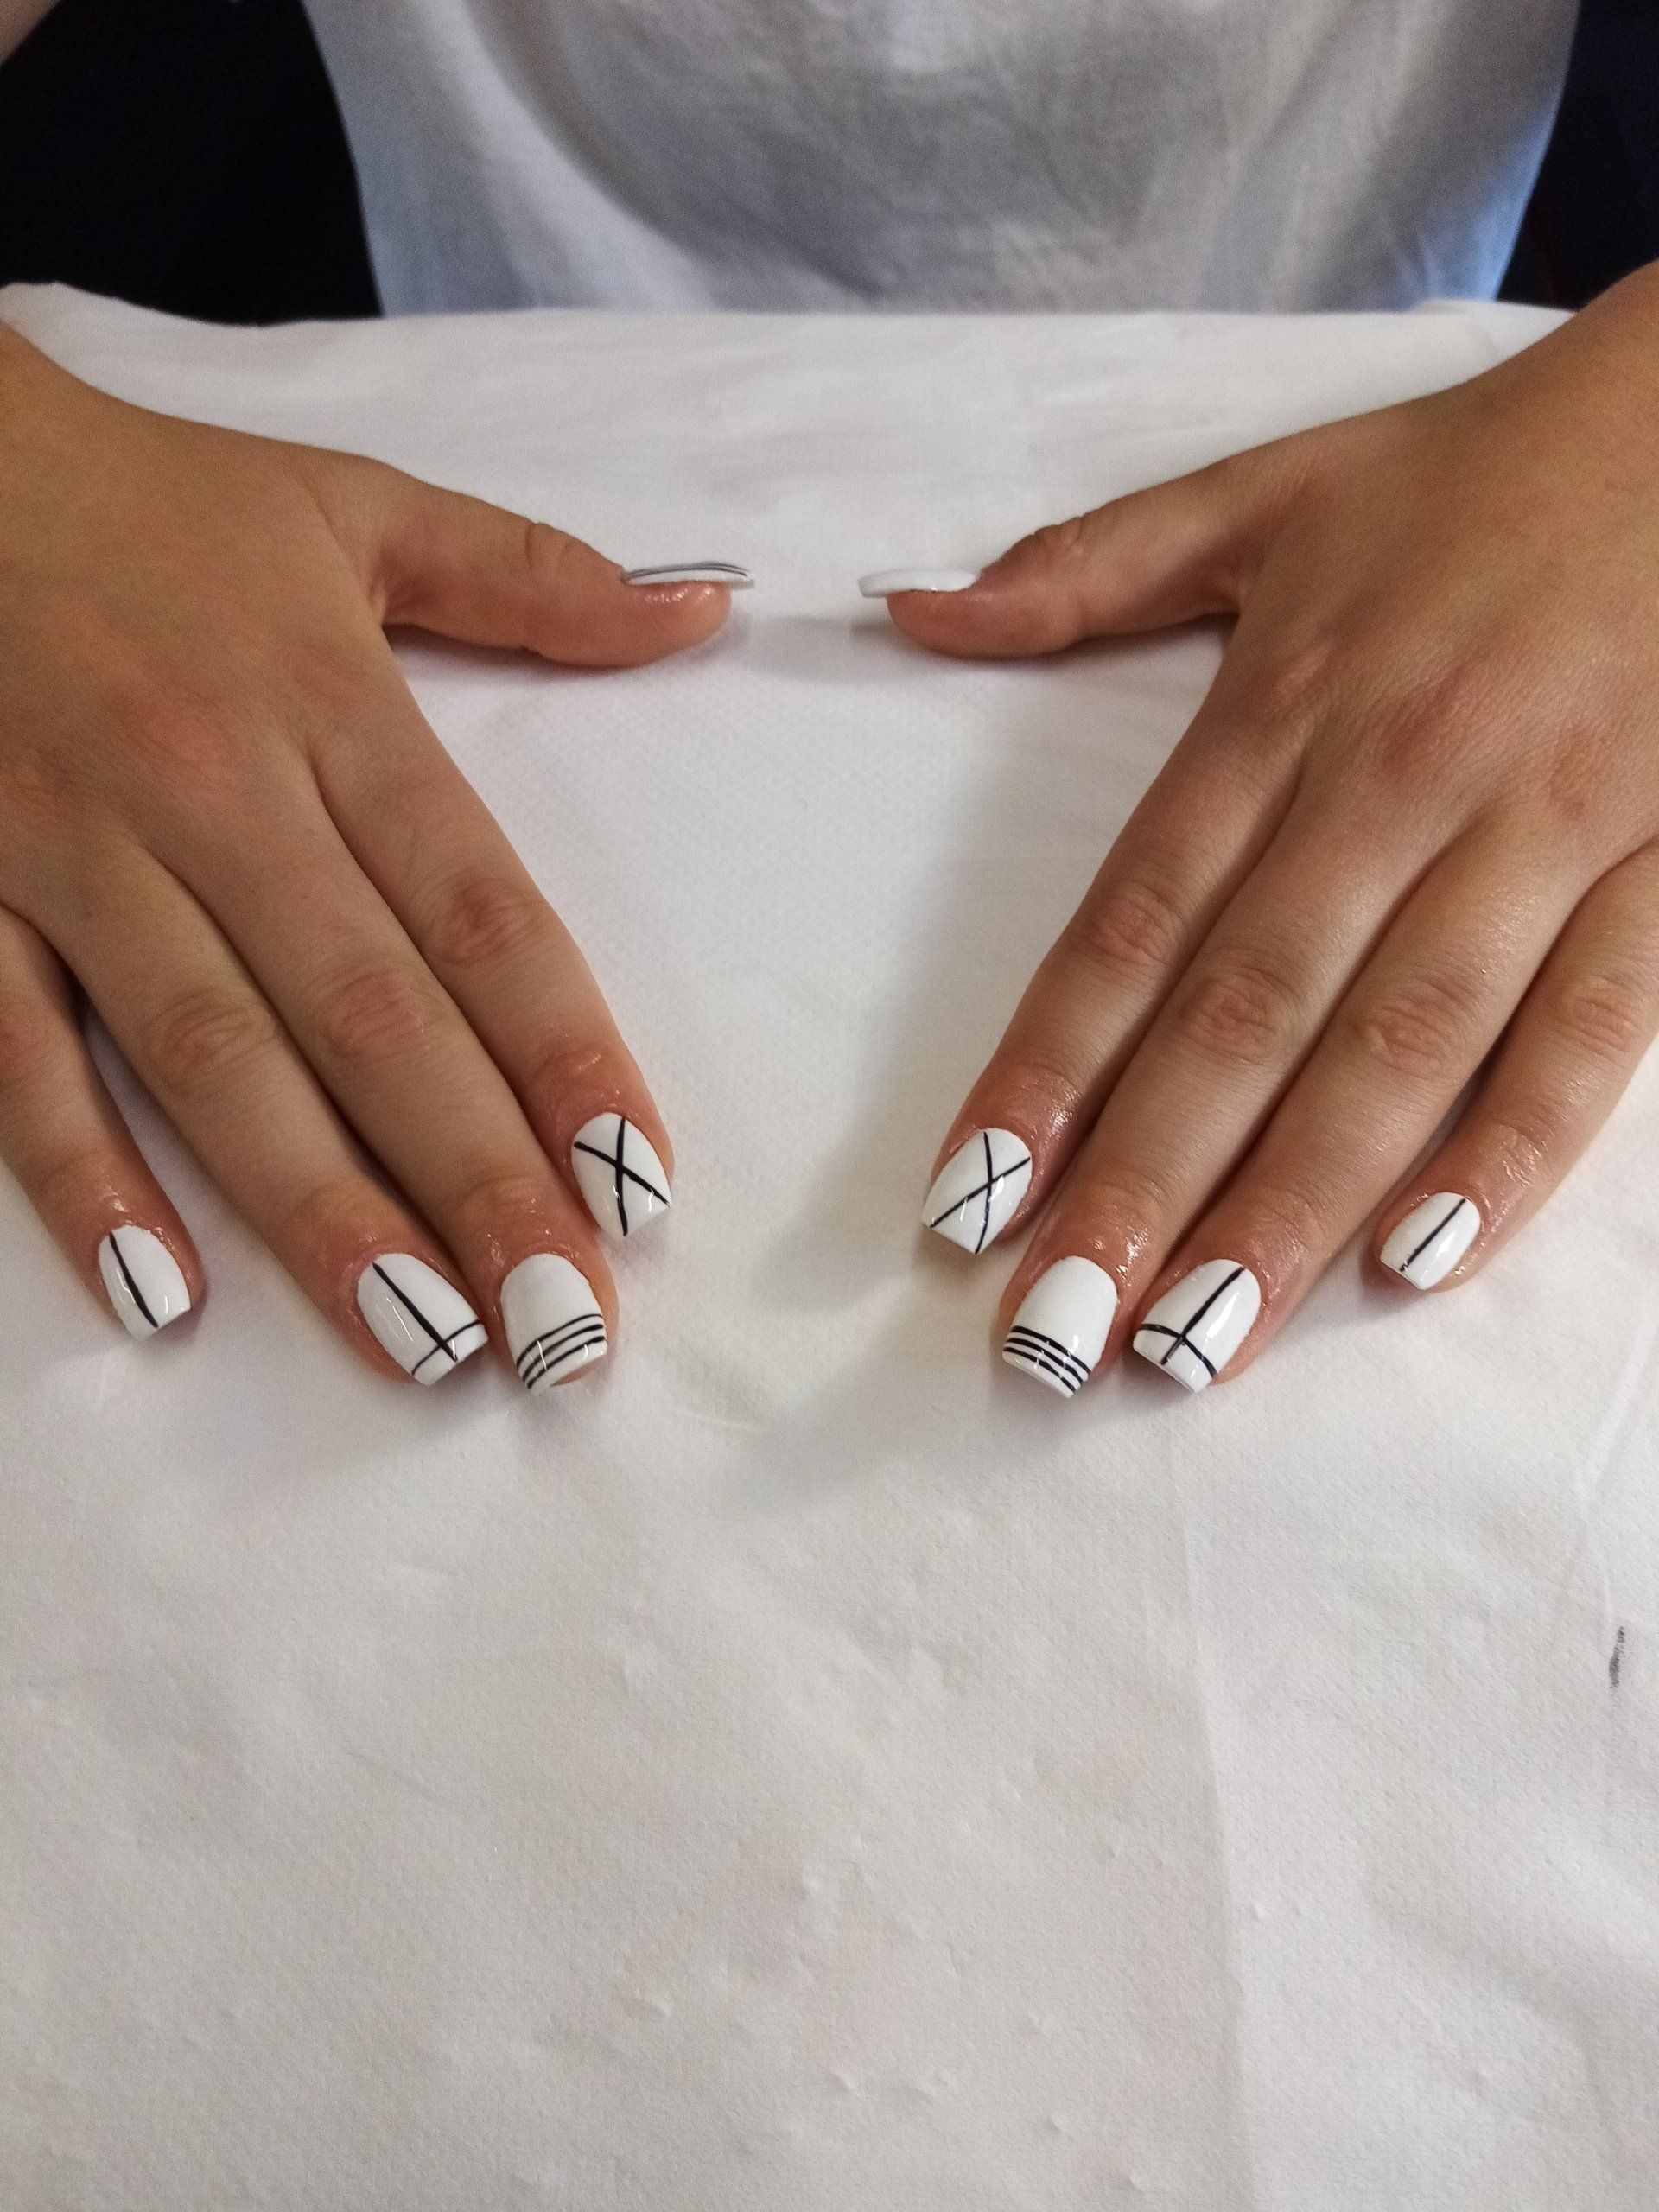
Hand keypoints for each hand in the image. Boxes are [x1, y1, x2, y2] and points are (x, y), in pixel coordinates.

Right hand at [0, 326, 732, 1385]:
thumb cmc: (147, 502)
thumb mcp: (351, 508)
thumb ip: (531, 576)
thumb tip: (698, 610)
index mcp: (332, 709)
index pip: (481, 912)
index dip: (567, 1055)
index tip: (640, 1188)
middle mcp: (218, 794)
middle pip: (372, 1017)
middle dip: (478, 1182)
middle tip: (566, 1326)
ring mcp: (79, 854)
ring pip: (215, 1060)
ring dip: (321, 1214)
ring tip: (424, 1345)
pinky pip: (16, 1054)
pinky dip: (81, 1174)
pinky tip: (161, 1297)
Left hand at [890, 264, 1658, 1396]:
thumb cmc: (1481, 474)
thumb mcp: (1275, 489)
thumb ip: (1093, 564)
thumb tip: (917, 609)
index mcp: (1285, 705)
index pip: (1134, 920)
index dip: (1043, 1070)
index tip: (964, 1200)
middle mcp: (1399, 780)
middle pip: (1245, 1015)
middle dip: (1140, 1185)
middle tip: (1049, 1333)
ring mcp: (1544, 830)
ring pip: (1399, 1048)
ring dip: (1289, 1207)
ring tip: (1191, 1345)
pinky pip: (1593, 1029)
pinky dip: (1512, 1147)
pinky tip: (1417, 1263)